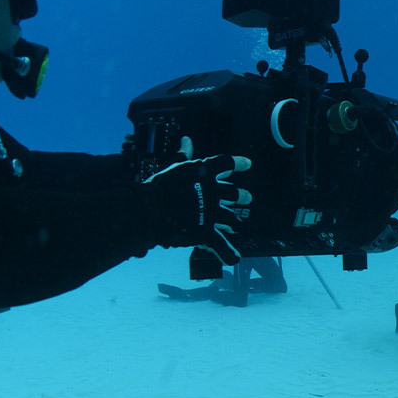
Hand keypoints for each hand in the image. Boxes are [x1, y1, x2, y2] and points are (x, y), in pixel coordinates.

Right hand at [142, 137, 251, 264]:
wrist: (149, 210)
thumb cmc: (158, 186)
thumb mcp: (173, 167)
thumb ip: (183, 155)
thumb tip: (187, 140)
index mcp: (204, 173)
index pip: (226, 164)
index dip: (238, 163)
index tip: (248, 164)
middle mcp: (213, 192)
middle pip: (233, 193)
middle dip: (241, 196)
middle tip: (247, 198)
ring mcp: (212, 212)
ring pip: (230, 218)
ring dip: (233, 222)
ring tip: (235, 225)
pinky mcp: (206, 231)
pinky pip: (221, 245)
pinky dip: (228, 253)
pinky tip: (235, 258)